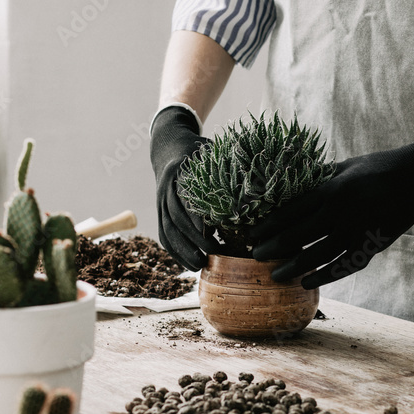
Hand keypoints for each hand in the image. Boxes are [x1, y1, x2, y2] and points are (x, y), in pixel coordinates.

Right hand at [150, 105, 215, 269]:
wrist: (168, 147)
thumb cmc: (198, 152)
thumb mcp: (211, 153)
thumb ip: (228, 167)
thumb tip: (254, 188)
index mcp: (179, 172)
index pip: (187, 197)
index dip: (196, 215)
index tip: (210, 231)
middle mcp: (165, 189)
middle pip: (177, 218)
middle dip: (194, 238)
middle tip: (214, 252)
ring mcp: (159, 202)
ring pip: (168, 230)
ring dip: (183, 250)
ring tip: (199, 265)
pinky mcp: (159, 213)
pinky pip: (164, 235)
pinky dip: (175, 252)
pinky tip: (188, 263)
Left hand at [249, 126, 413, 288]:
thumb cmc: (377, 167)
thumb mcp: (343, 167)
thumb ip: (318, 180)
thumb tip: (291, 189)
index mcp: (330, 188)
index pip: (290, 211)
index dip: (268, 225)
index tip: (251, 235)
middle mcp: (340, 211)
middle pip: (298, 235)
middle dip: (272, 248)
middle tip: (254, 257)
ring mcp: (356, 230)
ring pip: (317, 255)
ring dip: (293, 267)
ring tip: (275, 275)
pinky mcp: (371, 245)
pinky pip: (343, 266)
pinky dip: (323, 276)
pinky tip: (306, 282)